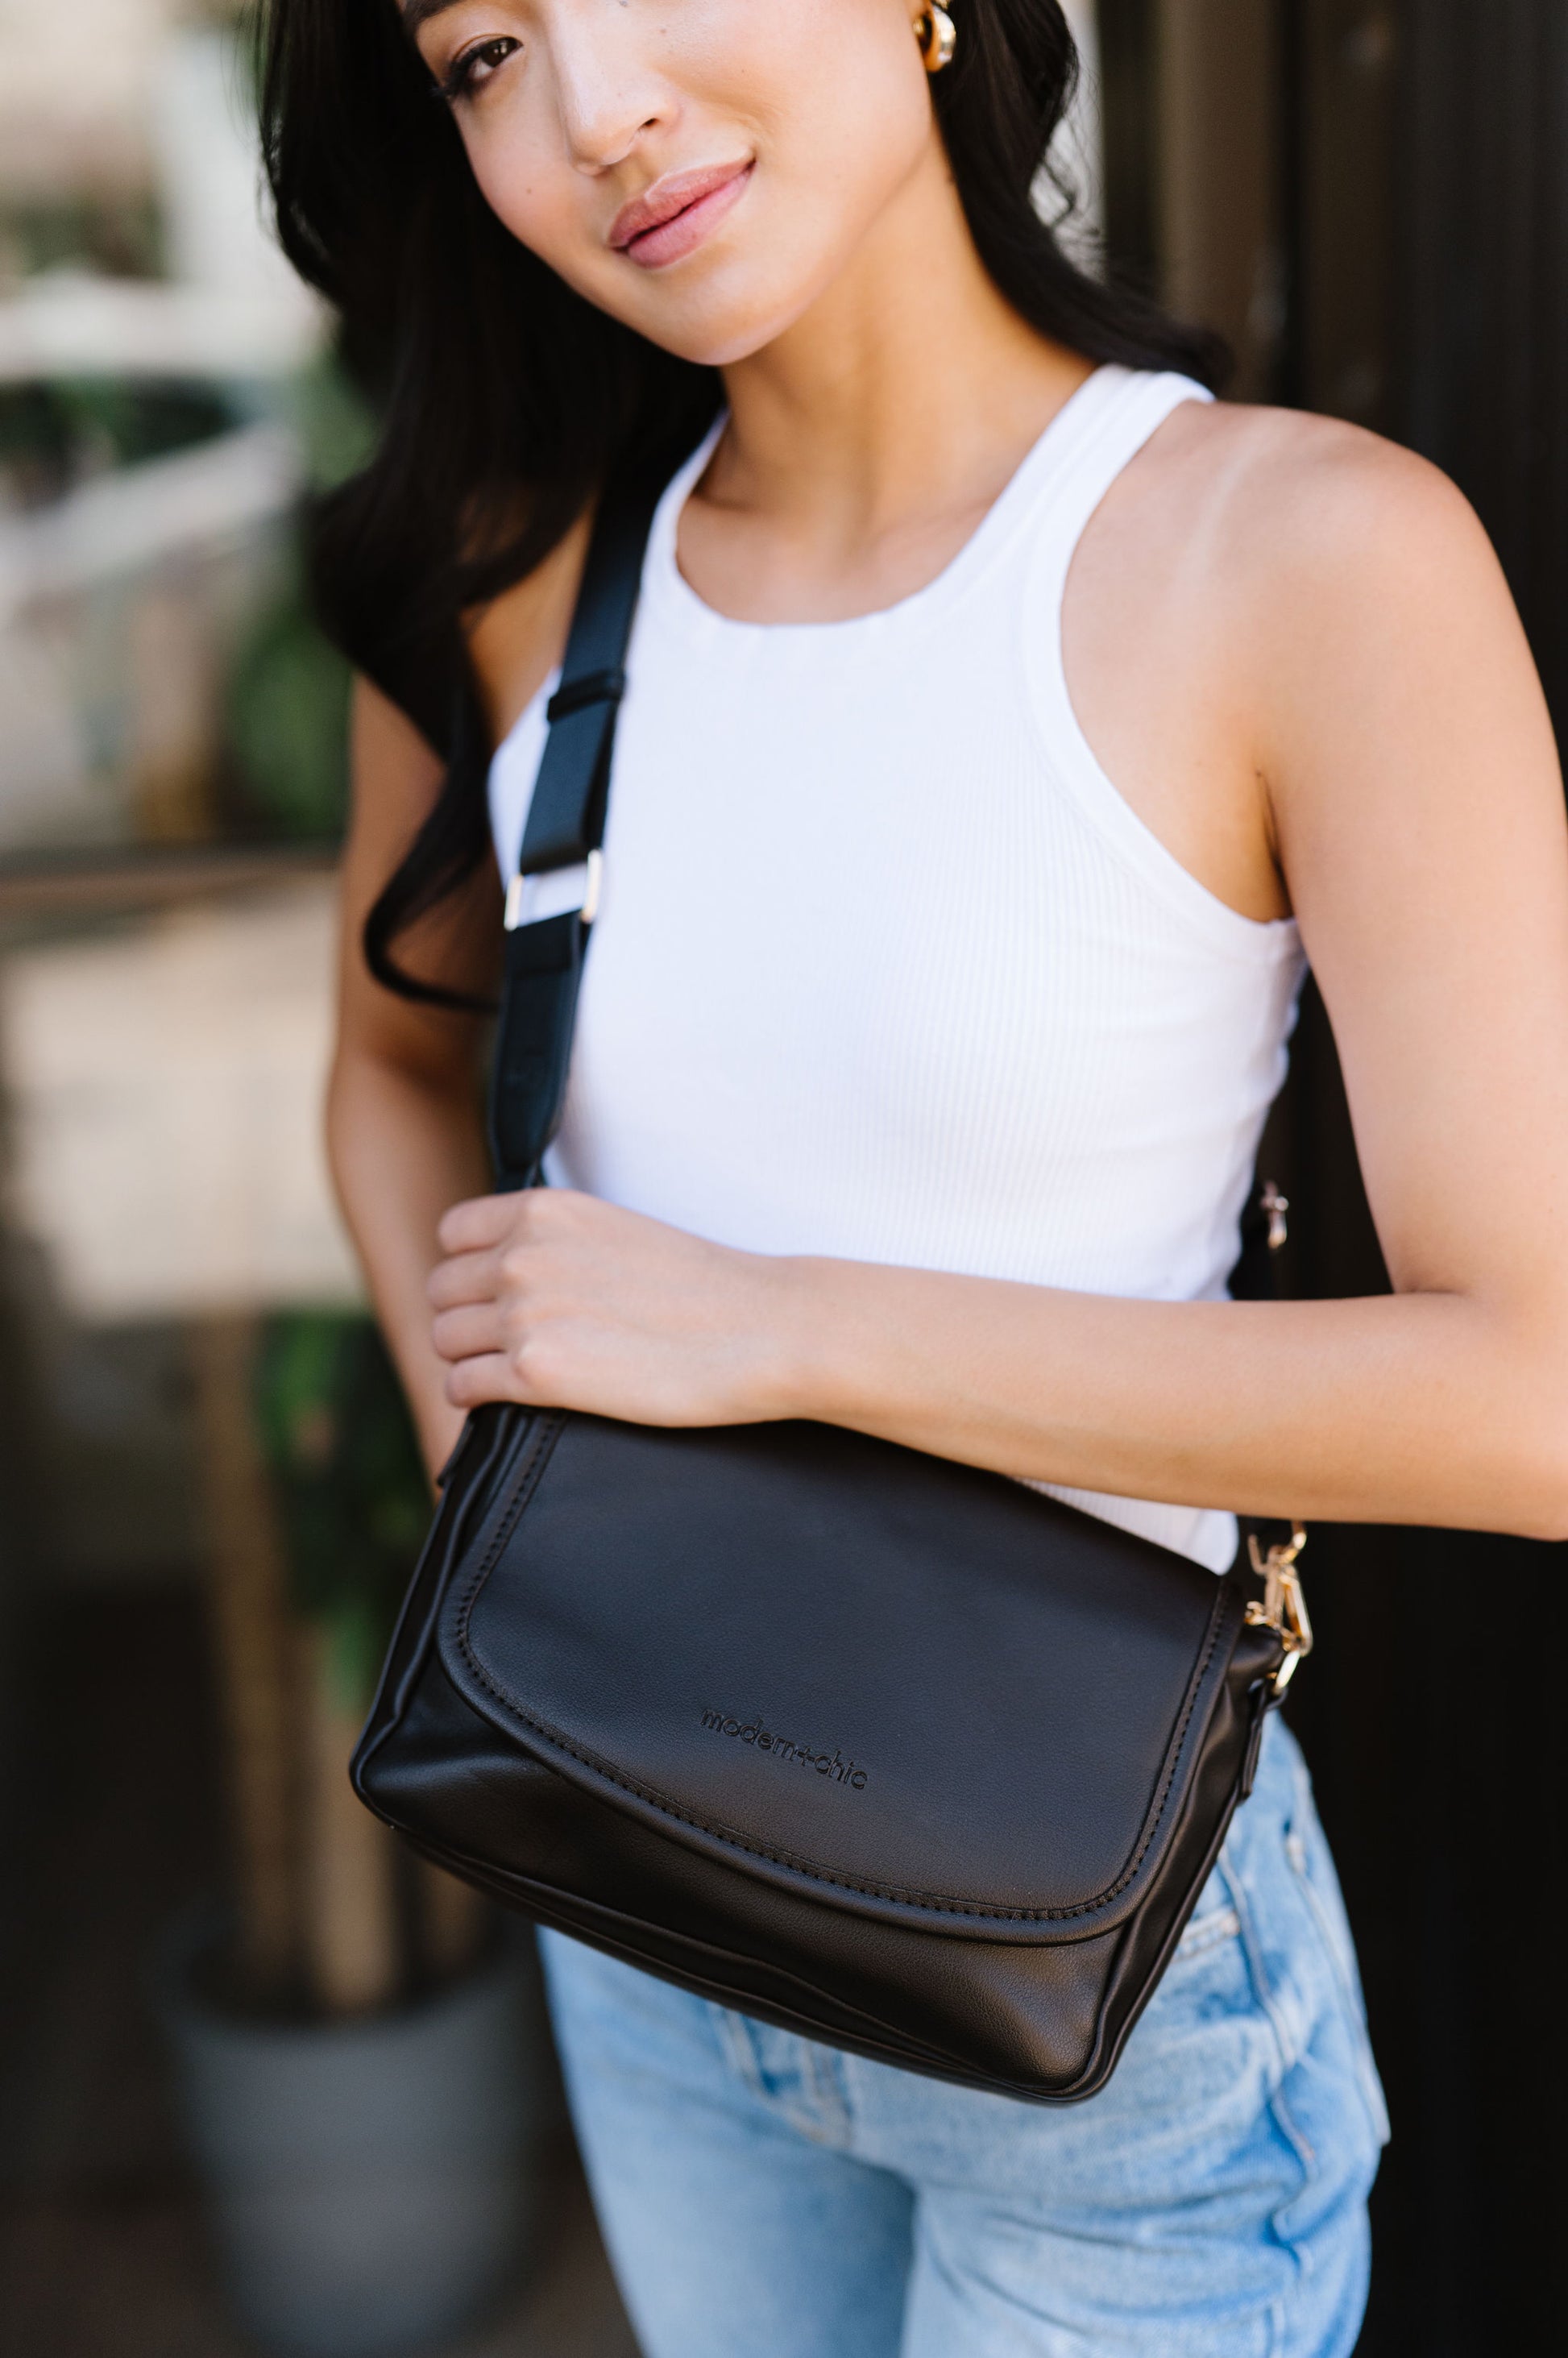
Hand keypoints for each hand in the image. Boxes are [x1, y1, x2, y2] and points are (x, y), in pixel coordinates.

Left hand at [427, 1189, 805, 1425]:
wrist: (761, 1328)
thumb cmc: (704, 1286)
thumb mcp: (615, 1231)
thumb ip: (555, 1241)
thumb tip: (513, 1272)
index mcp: (543, 1210)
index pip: (452, 1234)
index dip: (470, 1269)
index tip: (499, 1295)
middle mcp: (522, 1254)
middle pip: (441, 1292)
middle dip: (467, 1318)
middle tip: (509, 1343)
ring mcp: (525, 1313)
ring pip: (444, 1340)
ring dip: (471, 1360)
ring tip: (515, 1372)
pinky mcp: (538, 1373)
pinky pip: (462, 1387)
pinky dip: (478, 1399)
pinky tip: (516, 1399)